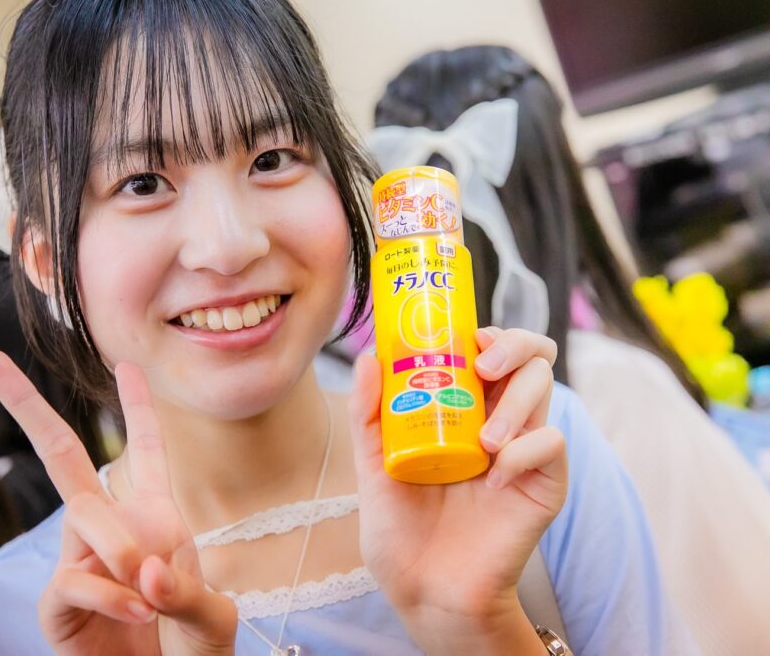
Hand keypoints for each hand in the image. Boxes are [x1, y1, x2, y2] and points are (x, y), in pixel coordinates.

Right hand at [0, 351, 236, 655]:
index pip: (143, 451)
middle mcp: (110, 530)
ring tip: (146, 583)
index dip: (137, 408)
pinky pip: (73, 578)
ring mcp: (80, 562)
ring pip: (80, 514)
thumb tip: (141, 570)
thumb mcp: (211, 616)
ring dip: (117, 544)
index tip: (128, 365)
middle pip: (61, 455)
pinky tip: (135, 614)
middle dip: (26, 407)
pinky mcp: (59, 603)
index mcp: (153, 518)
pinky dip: (108, 594)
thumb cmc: (191, 650)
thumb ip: (186, 589)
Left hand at [348, 328, 566, 653]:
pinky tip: (498, 471)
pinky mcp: (543, 483)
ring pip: (544, 389)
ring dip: (516, 401)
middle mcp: (498, 421)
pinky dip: (527, 447)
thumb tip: (370, 355)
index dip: (488, 332)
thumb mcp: (373, 464)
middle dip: (514, 345)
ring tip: (484, 441)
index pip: (490, 351)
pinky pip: (551, 444)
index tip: (468, 335)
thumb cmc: (401, 528)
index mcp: (462, 410)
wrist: (423, 588)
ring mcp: (523, 451)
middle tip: (485, 364)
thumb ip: (369, 413)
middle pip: (530, 356)